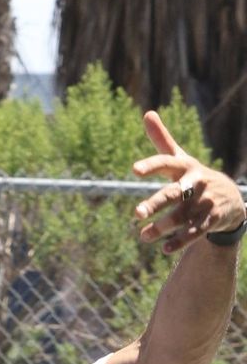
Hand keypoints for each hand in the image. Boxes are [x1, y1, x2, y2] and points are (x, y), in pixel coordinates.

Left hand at [134, 110, 245, 253]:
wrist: (229, 197)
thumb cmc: (194, 177)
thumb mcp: (181, 159)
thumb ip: (162, 140)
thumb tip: (147, 113)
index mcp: (185, 167)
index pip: (167, 163)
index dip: (152, 166)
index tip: (134, 170)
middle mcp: (195, 183)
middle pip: (174, 193)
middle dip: (156, 203)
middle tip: (137, 213)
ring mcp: (204, 202)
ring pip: (182, 216)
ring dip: (162, 227)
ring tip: (143, 236)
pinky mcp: (212, 219)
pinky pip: (195, 232)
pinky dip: (181, 241)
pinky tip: (165, 249)